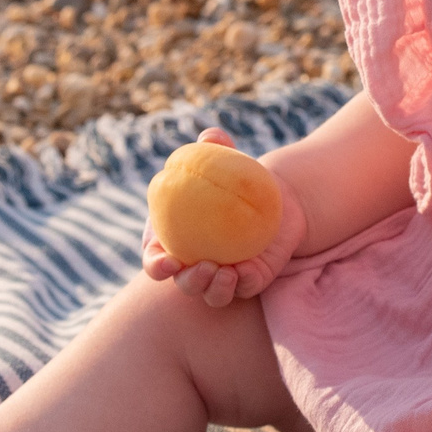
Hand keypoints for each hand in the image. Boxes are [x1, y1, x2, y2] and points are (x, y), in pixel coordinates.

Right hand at [141, 127, 309, 307]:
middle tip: (204, 268)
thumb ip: (215, 149)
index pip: (156, 262)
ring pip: (212, 295)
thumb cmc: (237, 179)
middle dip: (190, 281)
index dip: (157, 266)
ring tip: (226, 274)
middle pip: (184, 283)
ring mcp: (223, 276)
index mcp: (175, 242)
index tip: (167, 261)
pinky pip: (245, 288)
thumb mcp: (226, 163)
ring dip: (214, 290)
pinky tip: (249, 270)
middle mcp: (195, 264)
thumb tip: (211, 136)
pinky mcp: (250, 280)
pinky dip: (245, 282)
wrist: (275, 196)